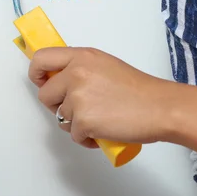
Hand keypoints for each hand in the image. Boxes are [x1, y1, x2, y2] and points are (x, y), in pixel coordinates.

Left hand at [27, 47, 170, 147]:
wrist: (160, 107)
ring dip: (76, 123)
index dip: (36, 73)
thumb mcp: (104, 65)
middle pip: (45, 95)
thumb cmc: (138, 89)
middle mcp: (76, 74)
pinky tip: (103, 132)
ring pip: (60, 118)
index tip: (41, 82)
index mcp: (81, 57)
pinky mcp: (84, 121)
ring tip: (99, 119)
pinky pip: (74, 135)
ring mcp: (78, 98)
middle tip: (77, 109)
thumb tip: (59, 80)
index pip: (41, 59)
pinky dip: (87, 138)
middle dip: (57, 106)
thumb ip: (79, 68)